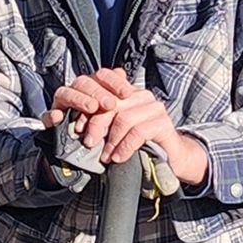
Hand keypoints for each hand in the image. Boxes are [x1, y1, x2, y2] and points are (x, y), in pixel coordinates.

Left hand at [48, 68, 209, 186]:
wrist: (171, 158)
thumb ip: (99, 122)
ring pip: (123, 118)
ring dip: (111, 140)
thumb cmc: (139, 145)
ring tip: (106, 156)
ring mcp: (153, 107)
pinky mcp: (162, 122)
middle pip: (111, 103)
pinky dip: (125, 147)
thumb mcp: (115, 131)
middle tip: (89, 143)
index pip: (104, 84)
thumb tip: (72, 123)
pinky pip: (138, 132)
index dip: (88, 102)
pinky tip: (119, 158)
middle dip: (96, 124)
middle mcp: (140, 95)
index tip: (79, 126)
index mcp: (127, 92)